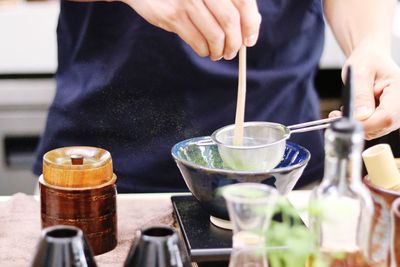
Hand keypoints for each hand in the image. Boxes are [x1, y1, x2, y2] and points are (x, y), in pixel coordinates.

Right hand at [124, 0, 260, 59]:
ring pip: (215, 35)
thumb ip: (229, 1)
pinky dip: (205, 51)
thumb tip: (253, 24)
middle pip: (230, 21)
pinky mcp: (172, 16)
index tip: (249, 40)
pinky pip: (197, 41)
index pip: (244, 2)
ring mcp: (187, 1)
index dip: (251, 24)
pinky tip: (205, 50)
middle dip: (235, 43)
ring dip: (220, 51)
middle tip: (232, 52)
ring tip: (218, 53)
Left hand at [329, 43, 399, 139]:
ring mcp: (396, 113)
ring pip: (375, 130)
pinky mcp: (387, 117)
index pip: (386, 117)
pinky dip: (359, 123)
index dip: (364, 123)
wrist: (372, 59)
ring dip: (356, 123)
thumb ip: (361, 95)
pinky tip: (352, 112)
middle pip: (380, 126)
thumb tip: (361, 117)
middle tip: (336, 114)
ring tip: (344, 109)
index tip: (343, 119)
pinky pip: (372, 127)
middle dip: (356, 124)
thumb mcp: (360, 73)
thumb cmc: (368, 61)